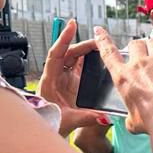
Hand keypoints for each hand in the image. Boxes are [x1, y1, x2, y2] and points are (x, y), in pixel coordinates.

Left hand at [37, 19, 102, 136]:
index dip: (63, 39)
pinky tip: (97, 57)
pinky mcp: (70, 83)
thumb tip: (105, 116)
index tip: (72, 25)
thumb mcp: (69, 120)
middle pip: (68, 53)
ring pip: (73, 58)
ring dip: (85, 51)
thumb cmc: (51, 122)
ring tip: (99, 46)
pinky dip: (87, 59)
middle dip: (82, 45)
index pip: (55, 54)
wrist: (47, 127)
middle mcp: (55, 76)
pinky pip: (78, 66)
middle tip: (98, 42)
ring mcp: (63, 78)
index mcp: (50, 81)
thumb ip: (88, 118)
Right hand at [94, 29, 152, 135]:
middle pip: (135, 44)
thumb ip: (131, 118)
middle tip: (145, 58)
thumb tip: (132, 122)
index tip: (100, 31)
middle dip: (139, 49)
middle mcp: (138, 64)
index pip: (108, 53)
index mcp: (123, 78)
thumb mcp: (133, 123)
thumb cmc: (152, 122)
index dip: (103, 40)